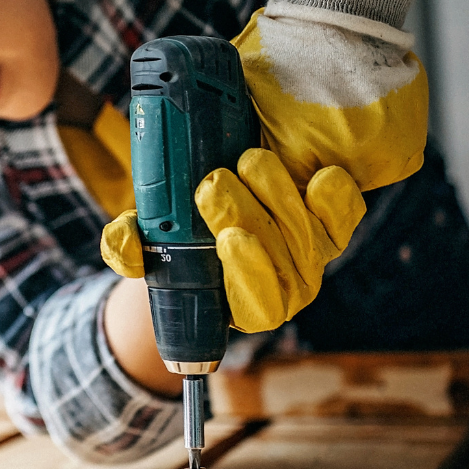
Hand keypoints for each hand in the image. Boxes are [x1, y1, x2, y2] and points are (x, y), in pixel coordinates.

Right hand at [100, 148, 363, 332]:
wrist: (217, 199)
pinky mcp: (334, 221)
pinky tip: (319, 175)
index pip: (260, 307)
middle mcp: (286, 283)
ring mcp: (313, 252)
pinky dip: (334, 196)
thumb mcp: (147, 243)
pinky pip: (344, 212)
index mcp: (244, 304)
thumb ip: (128, 247)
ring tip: (248, 161)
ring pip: (309, 230)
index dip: (250, 274)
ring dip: (278, 194)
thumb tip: (125, 243)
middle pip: (285, 258)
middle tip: (215, 183)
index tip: (228, 238)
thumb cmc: (181, 236)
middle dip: (250, 217)